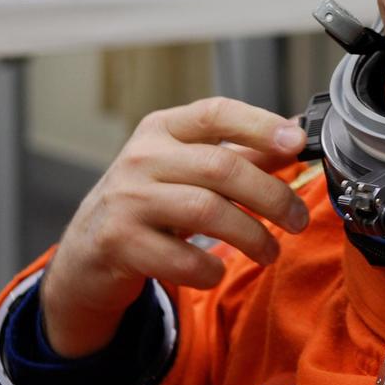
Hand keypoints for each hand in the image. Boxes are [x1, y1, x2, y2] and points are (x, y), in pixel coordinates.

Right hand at [39, 97, 310, 357]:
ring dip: (251, 235)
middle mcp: (142, 157)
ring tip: (270, 251)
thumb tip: (295, 141)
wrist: (86, 252)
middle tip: (298, 219)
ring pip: (206, 210)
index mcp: (164, 129)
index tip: (297, 143)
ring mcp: (126, 199)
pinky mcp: (118, 243)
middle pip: (221, 167)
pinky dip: (210, 269)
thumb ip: (241, 155)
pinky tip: (217, 271)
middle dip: (272, 196)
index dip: (260, 126)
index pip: (216, 114)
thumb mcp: (189, 169)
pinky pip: (180, 258)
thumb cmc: (151, 202)